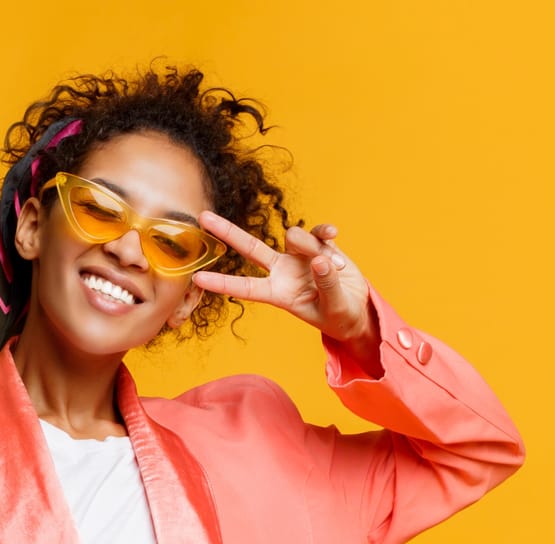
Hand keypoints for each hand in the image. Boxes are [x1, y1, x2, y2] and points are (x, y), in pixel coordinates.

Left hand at [188, 215, 373, 348]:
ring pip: (295, 237)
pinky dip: (324, 231)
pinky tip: (334, 234)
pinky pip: (317, 231)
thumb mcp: (334, 307)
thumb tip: (320, 260)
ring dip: (312, 246)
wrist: (357, 309)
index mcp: (279, 293)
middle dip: (226, 231)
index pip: (246, 287)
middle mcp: (283, 271)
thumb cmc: (340, 316)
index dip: (222, 283)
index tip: (197, 278)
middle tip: (202, 216)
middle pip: (250, 248)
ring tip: (336, 267)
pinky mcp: (318, 244)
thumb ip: (327, 284)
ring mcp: (299, 256)